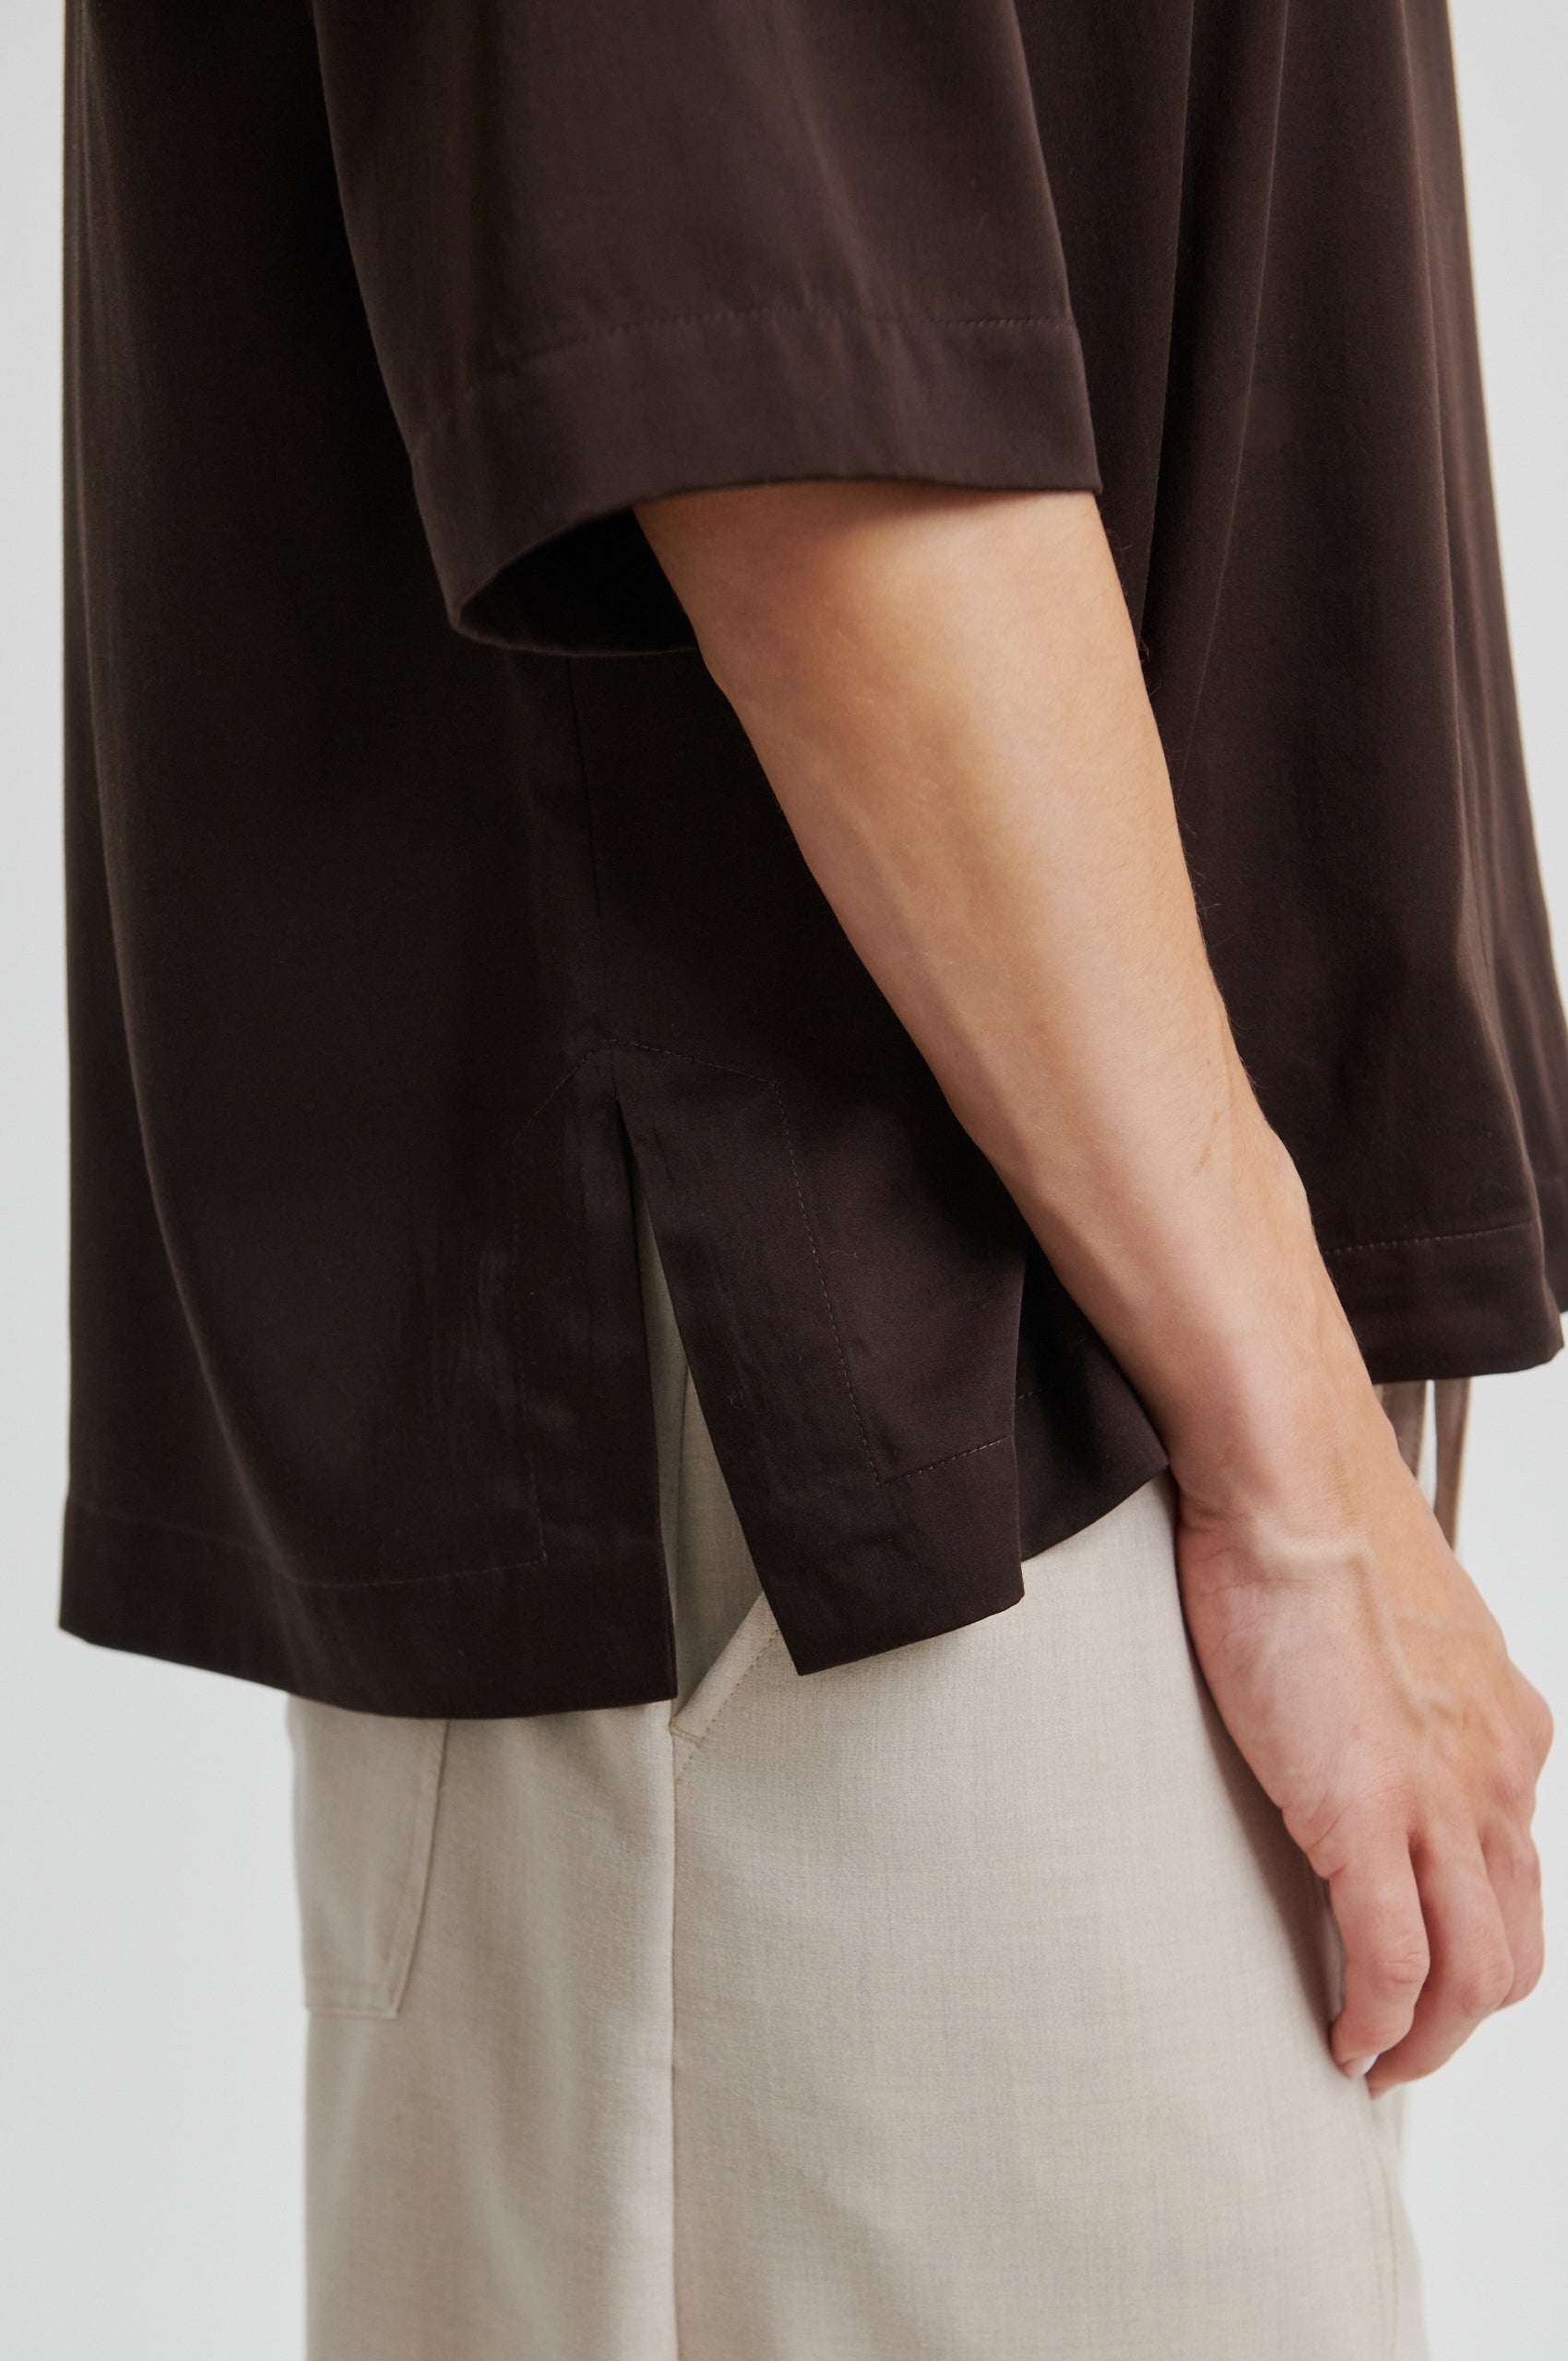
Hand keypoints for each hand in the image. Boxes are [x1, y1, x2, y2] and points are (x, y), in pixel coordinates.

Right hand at [1174, 1398, 1552, 2092]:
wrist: (1295, 1481)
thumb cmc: (1319, 1521)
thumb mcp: (1395, 1614)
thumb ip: (1401, 1678)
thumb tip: (1362, 1699)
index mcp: (1502, 1723)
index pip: (1514, 1866)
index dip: (1475, 1931)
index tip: (1426, 1960)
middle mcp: (1495, 1771)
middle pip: (1515, 1941)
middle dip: (1465, 2012)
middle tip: (1406, 2038)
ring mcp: (1438, 1800)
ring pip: (1473, 1973)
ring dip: (1428, 2039)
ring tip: (1376, 2058)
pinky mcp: (1366, 1815)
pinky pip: (1393, 1961)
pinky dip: (1377, 2021)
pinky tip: (1347, 2041)